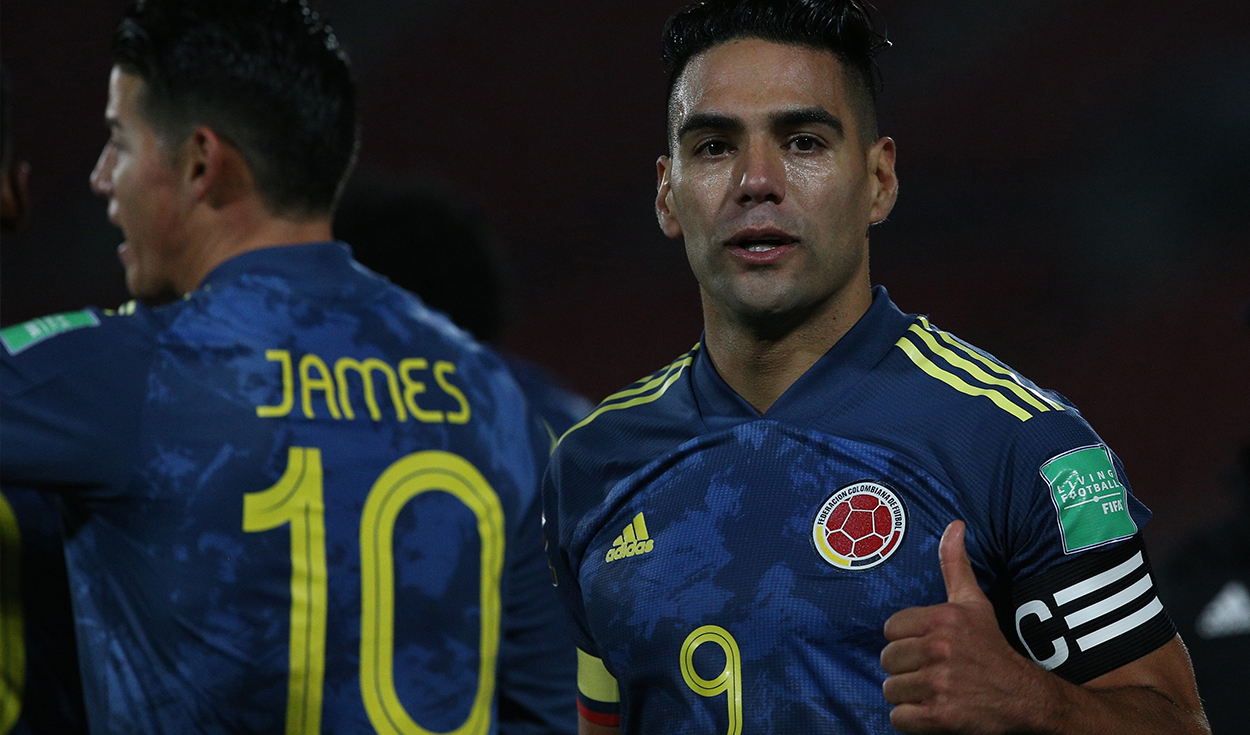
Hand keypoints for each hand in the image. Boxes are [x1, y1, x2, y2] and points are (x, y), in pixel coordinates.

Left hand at [880, 521, 1059, 733]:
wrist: (1025, 696)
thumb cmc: (992, 647)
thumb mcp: (974, 603)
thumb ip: (956, 564)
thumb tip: (954, 525)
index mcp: (942, 619)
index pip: (890, 630)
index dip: (905, 640)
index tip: (927, 646)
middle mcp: (939, 649)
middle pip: (888, 660)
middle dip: (905, 668)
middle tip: (931, 670)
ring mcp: (940, 684)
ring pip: (891, 689)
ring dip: (907, 694)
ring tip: (932, 690)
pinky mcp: (941, 717)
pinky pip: (899, 717)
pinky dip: (911, 719)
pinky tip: (932, 710)